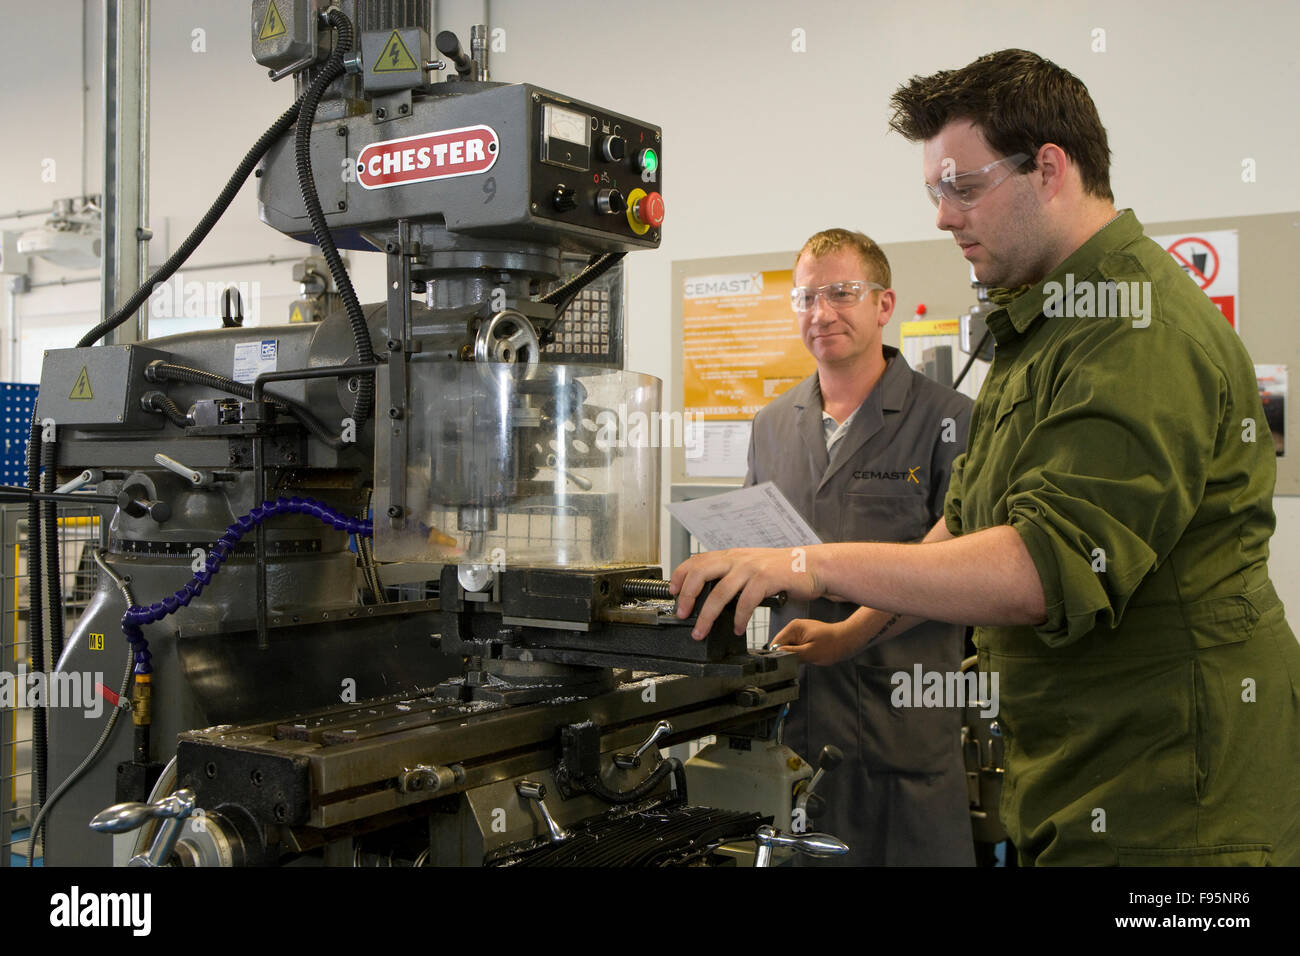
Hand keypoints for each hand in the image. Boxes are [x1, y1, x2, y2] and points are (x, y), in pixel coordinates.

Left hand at [668, 547, 823, 639]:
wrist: (813, 566)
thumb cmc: (782, 570)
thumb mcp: (751, 567)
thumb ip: (731, 576)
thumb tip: (708, 593)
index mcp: (732, 555)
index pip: (697, 561)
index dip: (680, 576)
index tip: (671, 593)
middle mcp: (738, 559)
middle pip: (702, 572)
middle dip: (687, 595)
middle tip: (681, 614)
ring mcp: (752, 567)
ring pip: (720, 591)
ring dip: (707, 615)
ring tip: (701, 631)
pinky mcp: (767, 578)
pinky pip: (746, 601)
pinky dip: (738, 618)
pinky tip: (736, 628)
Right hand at [770, 618, 864, 664]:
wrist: (846, 641)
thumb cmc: (832, 645)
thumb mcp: (810, 652)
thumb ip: (791, 653)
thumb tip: (776, 654)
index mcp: (794, 627)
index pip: (776, 642)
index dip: (778, 654)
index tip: (784, 663)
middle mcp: (794, 628)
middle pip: (781, 645)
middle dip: (787, 655)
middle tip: (799, 661)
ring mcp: (799, 633)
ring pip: (788, 648)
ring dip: (793, 655)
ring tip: (806, 657)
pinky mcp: (804, 638)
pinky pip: (795, 648)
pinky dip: (799, 654)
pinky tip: (807, 656)